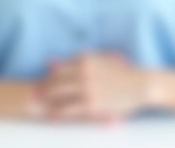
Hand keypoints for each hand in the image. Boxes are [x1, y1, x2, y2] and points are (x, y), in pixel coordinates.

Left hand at [35, 52, 149, 123]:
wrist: (141, 85)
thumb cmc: (123, 72)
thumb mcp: (103, 59)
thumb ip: (84, 60)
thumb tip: (62, 62)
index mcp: (86, 59)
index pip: (59, 67)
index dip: (49, 76)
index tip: (43, 81)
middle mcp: (83, 71)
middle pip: (55, 79)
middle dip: (43, 87)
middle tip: (34, 93)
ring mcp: (86, 88)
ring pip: (58, 93)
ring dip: (46, 99)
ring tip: (37, 105)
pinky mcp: (91, 104)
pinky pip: (68, 109)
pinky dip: (57, 112)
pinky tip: (51, 116)